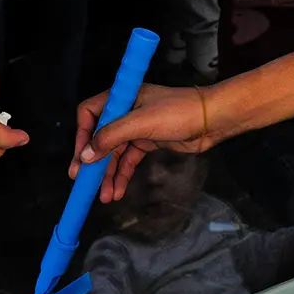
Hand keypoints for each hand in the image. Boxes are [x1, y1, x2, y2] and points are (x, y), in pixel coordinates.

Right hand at [72, 83, 214, 202]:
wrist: (212, 119)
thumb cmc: (178, 113)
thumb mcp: (141, 123)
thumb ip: (112, 137)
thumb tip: (86, 155)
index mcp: (122, 97)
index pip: (90, 114)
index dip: (82, 136)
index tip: (81, 159)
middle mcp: (126, 111)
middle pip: (100, 137)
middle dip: (93, 162)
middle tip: (83, 184)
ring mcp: (137, 127)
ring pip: (115, 153)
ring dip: (109, 174)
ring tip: (104, 196)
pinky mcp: (148, 142)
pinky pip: (129, 159)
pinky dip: (123, 174)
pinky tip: (118, 190)